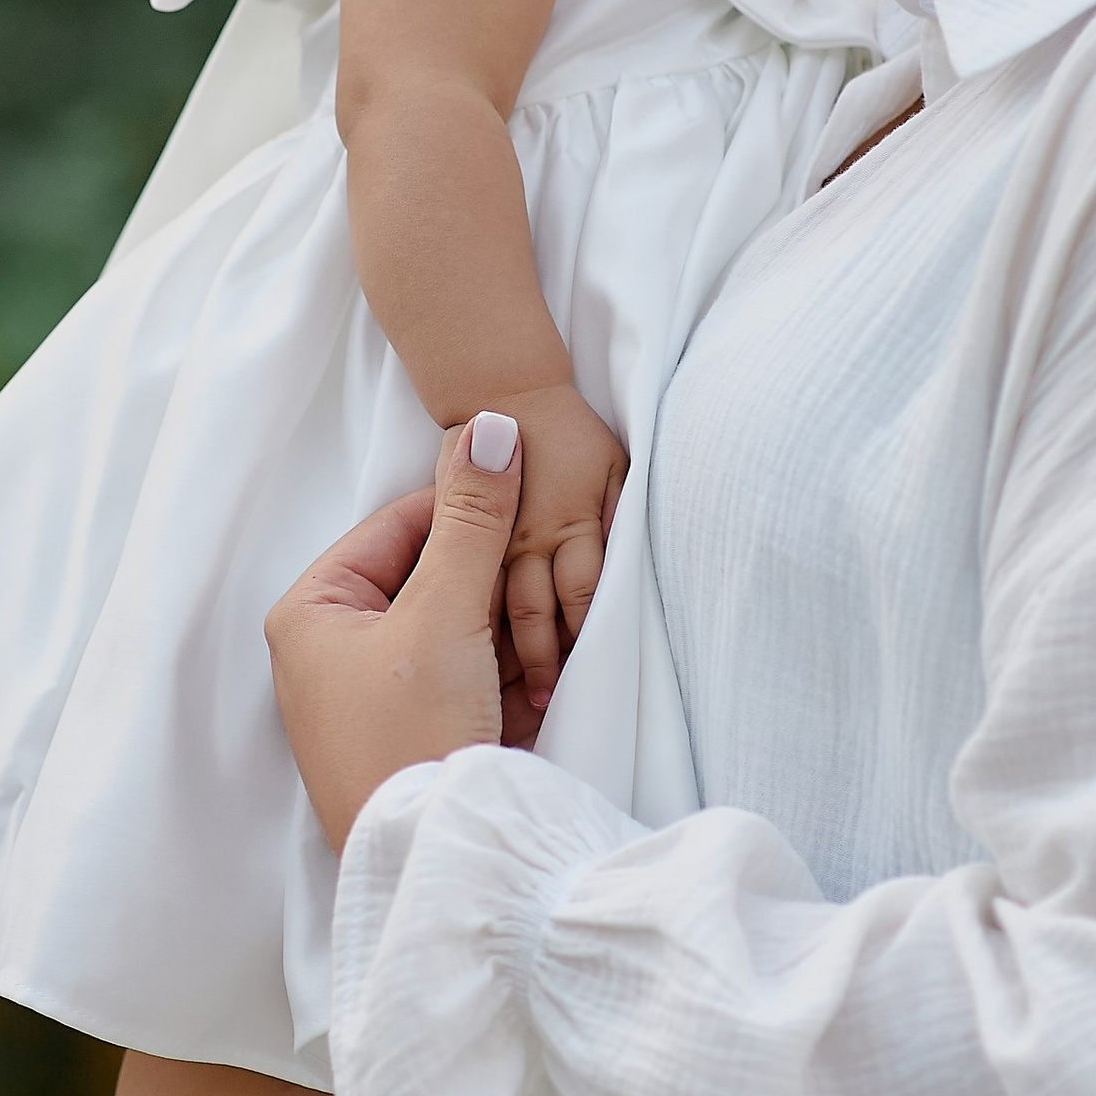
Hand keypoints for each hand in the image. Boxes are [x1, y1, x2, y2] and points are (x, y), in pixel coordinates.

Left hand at [267, 416, 527, 851]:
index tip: (529, 503)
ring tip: (546, 628)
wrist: (435, 859)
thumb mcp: (446, 614)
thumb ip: (472, 520)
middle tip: (542, 575)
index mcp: (311, 611)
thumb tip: (487, 424)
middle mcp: (329, 650)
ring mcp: (371, 695)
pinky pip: (463, 674)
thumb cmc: (414, 734)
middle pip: (427, 576)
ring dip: (505, 626)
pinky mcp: (412, 732)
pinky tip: (542, 673)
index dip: (466, 512)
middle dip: (490, 581)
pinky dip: (503, 670)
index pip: (397, 526)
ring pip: (453, 627)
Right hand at [484, 379, 626, 706]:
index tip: (594, 668)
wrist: (501, 394)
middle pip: (536, 612)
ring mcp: (490, 544)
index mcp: (569, 523)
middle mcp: (528, 541)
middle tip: (548, 701)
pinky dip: (470, 626)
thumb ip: (623, 512)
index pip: (584, 593)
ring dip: (505, 652)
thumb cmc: (568, 433)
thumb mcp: (614, 464)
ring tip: (514, 694)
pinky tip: (468, 659)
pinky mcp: (460, 545)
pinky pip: (465, 594)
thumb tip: (636, 555)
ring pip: (496, 610)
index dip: (588, 633)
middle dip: (543, 659)